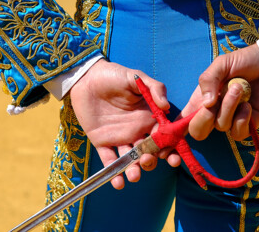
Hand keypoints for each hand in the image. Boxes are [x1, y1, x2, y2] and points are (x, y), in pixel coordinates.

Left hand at [69, 59, 168, 188]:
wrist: (86, 77)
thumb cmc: (114, 75)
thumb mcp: (136, 77)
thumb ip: (154, 88)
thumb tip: (166, 108)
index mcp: (149, 117)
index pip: (164, 137)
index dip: (170, 149)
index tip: (173, 158)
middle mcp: (137, 131)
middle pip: (149, 152)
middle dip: (151, 161)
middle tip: (147, 160)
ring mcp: (120, 138)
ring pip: (131, 160)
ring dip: (134, 171)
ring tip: (134, 175)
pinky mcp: (102, 142)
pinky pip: (109, 161)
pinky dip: (113, 173)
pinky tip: (118, 183)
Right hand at [183, 44, 258, 140]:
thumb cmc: (244, 61)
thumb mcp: (221, 64)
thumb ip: (208, 80)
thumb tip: (206, 104)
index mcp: (202, 98)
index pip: (184, 119)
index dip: (177, 127)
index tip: (174, 127)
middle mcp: (214, 111)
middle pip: (198, 131)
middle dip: (203, 119)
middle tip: (213, 102)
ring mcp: (231, 119)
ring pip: (221, 126)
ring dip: (229, 106)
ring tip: (239, 88)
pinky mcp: (248, 125)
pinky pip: (238, 133)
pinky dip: (242, 119)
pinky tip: (248, 105)